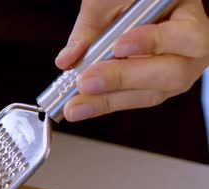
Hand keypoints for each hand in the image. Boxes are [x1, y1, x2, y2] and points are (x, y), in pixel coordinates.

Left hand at [56, 0, 208, 121]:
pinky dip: (105, 103)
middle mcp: (192, 49)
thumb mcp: (109, 2)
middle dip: (124, 78)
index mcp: (189, 18)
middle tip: (87, 81)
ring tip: (75, 106)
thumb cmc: (129, 0)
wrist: (135, 6)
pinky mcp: (157, 88)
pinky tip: (80, 108)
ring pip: (152, 94)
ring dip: (109, 100)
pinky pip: (134, 99)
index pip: (187, 34)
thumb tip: (67, 60)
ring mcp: (177, 71)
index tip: (118, 46)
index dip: (153, 43)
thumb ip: (91, 28)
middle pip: (171, 73)